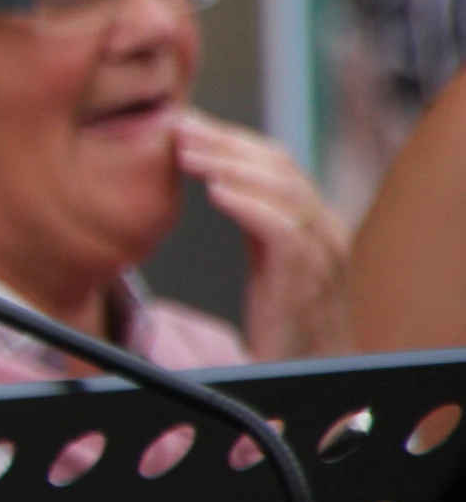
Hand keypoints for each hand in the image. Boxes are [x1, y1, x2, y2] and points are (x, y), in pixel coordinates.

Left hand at [176, 110, 349, 359]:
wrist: (307, 379)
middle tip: (177, 127)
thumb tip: (211, 177)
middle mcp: (324, 231)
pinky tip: (214, 192)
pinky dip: (249, 205)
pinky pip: (284, 232)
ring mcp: (322, 256)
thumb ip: (251, 220)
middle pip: (277, 166)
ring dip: (229, 165)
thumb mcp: (265, 260)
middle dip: (225, 141)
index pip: (274, 161)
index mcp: (312, 221)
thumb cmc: (284, 325)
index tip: (184, 122)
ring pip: (282, 190)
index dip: (230, 137)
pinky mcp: (307, 283)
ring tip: (185, 153)